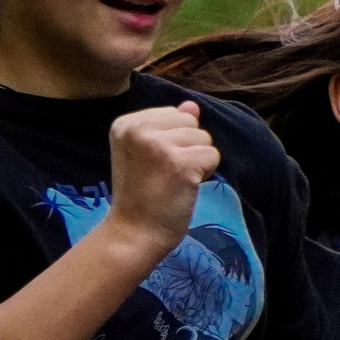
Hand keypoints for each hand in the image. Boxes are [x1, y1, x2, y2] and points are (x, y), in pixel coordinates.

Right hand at [105, 101, 216, 259]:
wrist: (132, 234)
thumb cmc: (141, 195)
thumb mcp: (147, 153)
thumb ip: (169, 126)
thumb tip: (192, 105)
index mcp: (126, 123)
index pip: (175, 114)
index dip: (174, 141)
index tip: (152, 165)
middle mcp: (139, 129)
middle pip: (191, 122)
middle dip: (187, 148)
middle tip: (164, 175)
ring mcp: (158, 145)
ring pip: (204, 138)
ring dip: (196, 162)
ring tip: (172, 181)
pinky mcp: (179, 163)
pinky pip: (213, 156)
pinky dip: (205, 174)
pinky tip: (183, 188)